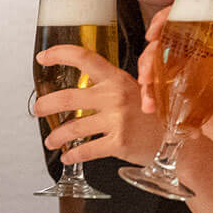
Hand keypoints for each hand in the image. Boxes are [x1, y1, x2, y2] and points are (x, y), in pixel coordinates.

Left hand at [34, 46, 162, 166]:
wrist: (175, 140)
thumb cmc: (152, 115)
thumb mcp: (134, 91)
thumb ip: (109, 87)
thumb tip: (78, 89)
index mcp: (117, 78)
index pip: (84, 59)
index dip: (60, 55)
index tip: (43, 57)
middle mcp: (115, 96)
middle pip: (68, 98)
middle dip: (46, 105)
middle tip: (37, 110)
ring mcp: (117, 120)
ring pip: (73, 128)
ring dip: (56, 136)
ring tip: (50, 140)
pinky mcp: (119, 143)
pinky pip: (86, 150)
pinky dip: (72, 155)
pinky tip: (67, 157)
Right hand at [135, 10, 212, 153]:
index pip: (190, 20)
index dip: (168, 19)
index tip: (154, 31)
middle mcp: (200, 56)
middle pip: (165, 43)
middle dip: (149, 55)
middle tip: (146, 73)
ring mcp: (188, 75)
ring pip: (157, 66)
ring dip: (146, 78)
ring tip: (148, 100)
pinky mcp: (181, 95)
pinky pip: (159, 89)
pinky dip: (150, 98)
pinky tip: (151, 110)